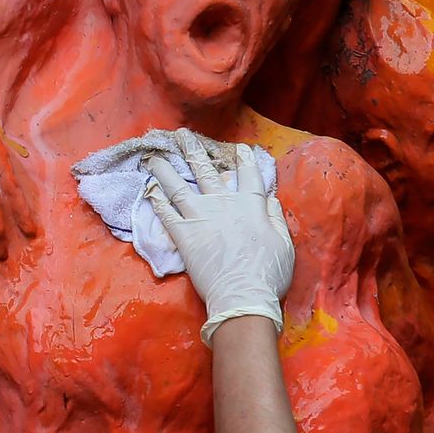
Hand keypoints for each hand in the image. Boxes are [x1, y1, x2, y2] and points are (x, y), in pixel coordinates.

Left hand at [147, 132, 293, 345]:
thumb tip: (270, 198)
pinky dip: (157, 201)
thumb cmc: (269, 273)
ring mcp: (200, 218)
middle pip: (206, 171)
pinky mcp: (183, 236)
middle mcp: (223, 204)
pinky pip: (166, 214)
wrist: (242, 298)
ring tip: (153, 156)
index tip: (240, 148)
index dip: (244, 160)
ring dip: (165, 169)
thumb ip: (275, 217)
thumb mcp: (284, 242)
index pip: (248, 175)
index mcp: (250, 205)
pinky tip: (149, 190)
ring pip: (178, 186)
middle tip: (182, 134)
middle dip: (193, 150)